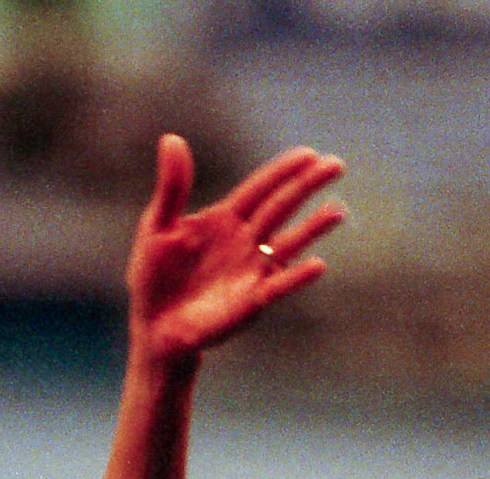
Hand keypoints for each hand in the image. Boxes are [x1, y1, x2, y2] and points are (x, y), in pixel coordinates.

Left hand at [126, 135, 344, 364]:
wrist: (152, 328)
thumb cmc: (153, 278)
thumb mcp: (156, 228)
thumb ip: (171, 188)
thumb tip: (171, 139)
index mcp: (225, 219)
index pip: (260, 188)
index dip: (283, 171)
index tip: (309, 154)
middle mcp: (245, 241)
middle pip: (281, 207)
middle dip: (307, 186)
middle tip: (335, 166)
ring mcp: (250, 271)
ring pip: (287, 244)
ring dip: (313, 228)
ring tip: (337, 211)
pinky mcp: (250, 301)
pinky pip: (278, 286)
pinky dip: (296, 277)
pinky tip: (317, 265)